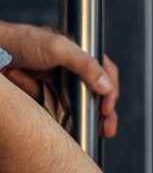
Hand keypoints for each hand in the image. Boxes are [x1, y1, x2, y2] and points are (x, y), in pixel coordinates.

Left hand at [0, 21, 118, 136]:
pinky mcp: (40, 96)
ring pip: (77, 106)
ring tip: (92, 131)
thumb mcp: (57, 48)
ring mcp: (55, 84)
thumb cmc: (21, 42)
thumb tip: (106, 86)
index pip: (105, 73)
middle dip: (104, 112)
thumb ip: (85, 65)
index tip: (107, 108)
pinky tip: (60, 120)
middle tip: (106, 128)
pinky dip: (54, 116)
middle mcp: (70, 70)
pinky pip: (53, 110)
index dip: (110, 90)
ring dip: (83, 118)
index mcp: (79, 55)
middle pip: (95, 93)